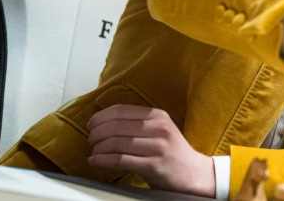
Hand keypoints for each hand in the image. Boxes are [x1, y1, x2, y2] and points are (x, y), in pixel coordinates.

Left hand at [86, 105, 214, 197]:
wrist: (192, 173)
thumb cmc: (171, 151)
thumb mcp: (160, 129)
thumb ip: (138, 122)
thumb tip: (104, 120)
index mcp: (158, 115)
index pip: (121, 110)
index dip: (100, 117)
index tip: (91, 124)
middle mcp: (159, 128)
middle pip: (116, 126)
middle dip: (96, 133)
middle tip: (91, 140)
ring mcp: (157, 147)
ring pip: (116, 143)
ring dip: (98, 148)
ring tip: (94, 152)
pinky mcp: (153, 165)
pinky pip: (120, 160)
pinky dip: (102, 160)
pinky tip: (95, 161)